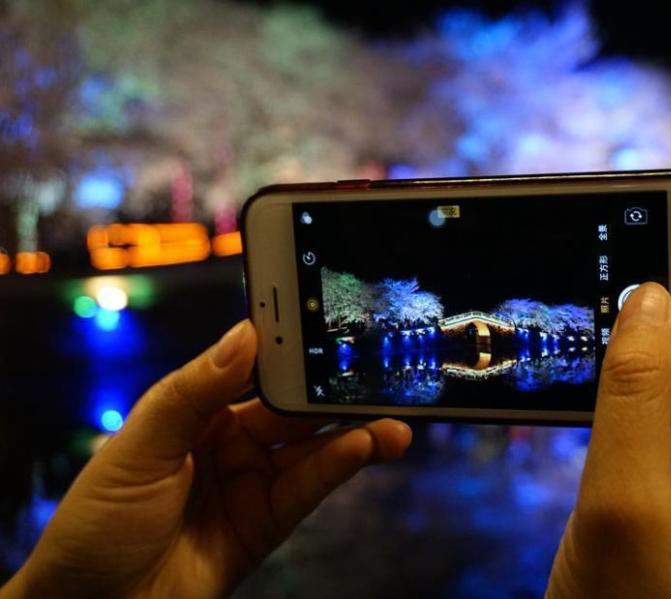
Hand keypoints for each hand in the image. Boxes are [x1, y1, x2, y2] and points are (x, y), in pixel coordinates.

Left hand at [1, 321, 411, 598]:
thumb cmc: (97, 524)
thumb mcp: (140, 447)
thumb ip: (194, 391)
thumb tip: (245, 334)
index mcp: (194, 412)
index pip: (251, 369)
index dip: (288, 349)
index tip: (327, 325)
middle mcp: (228, 442)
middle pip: (292, 408)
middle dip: (334, 391)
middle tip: (376, 371)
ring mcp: (251, 482)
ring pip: (312, 447)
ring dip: (354, 432)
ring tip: (393, 419)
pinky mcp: (268, 522)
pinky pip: (309, 487)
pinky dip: (339, 465)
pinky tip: (364, 446)